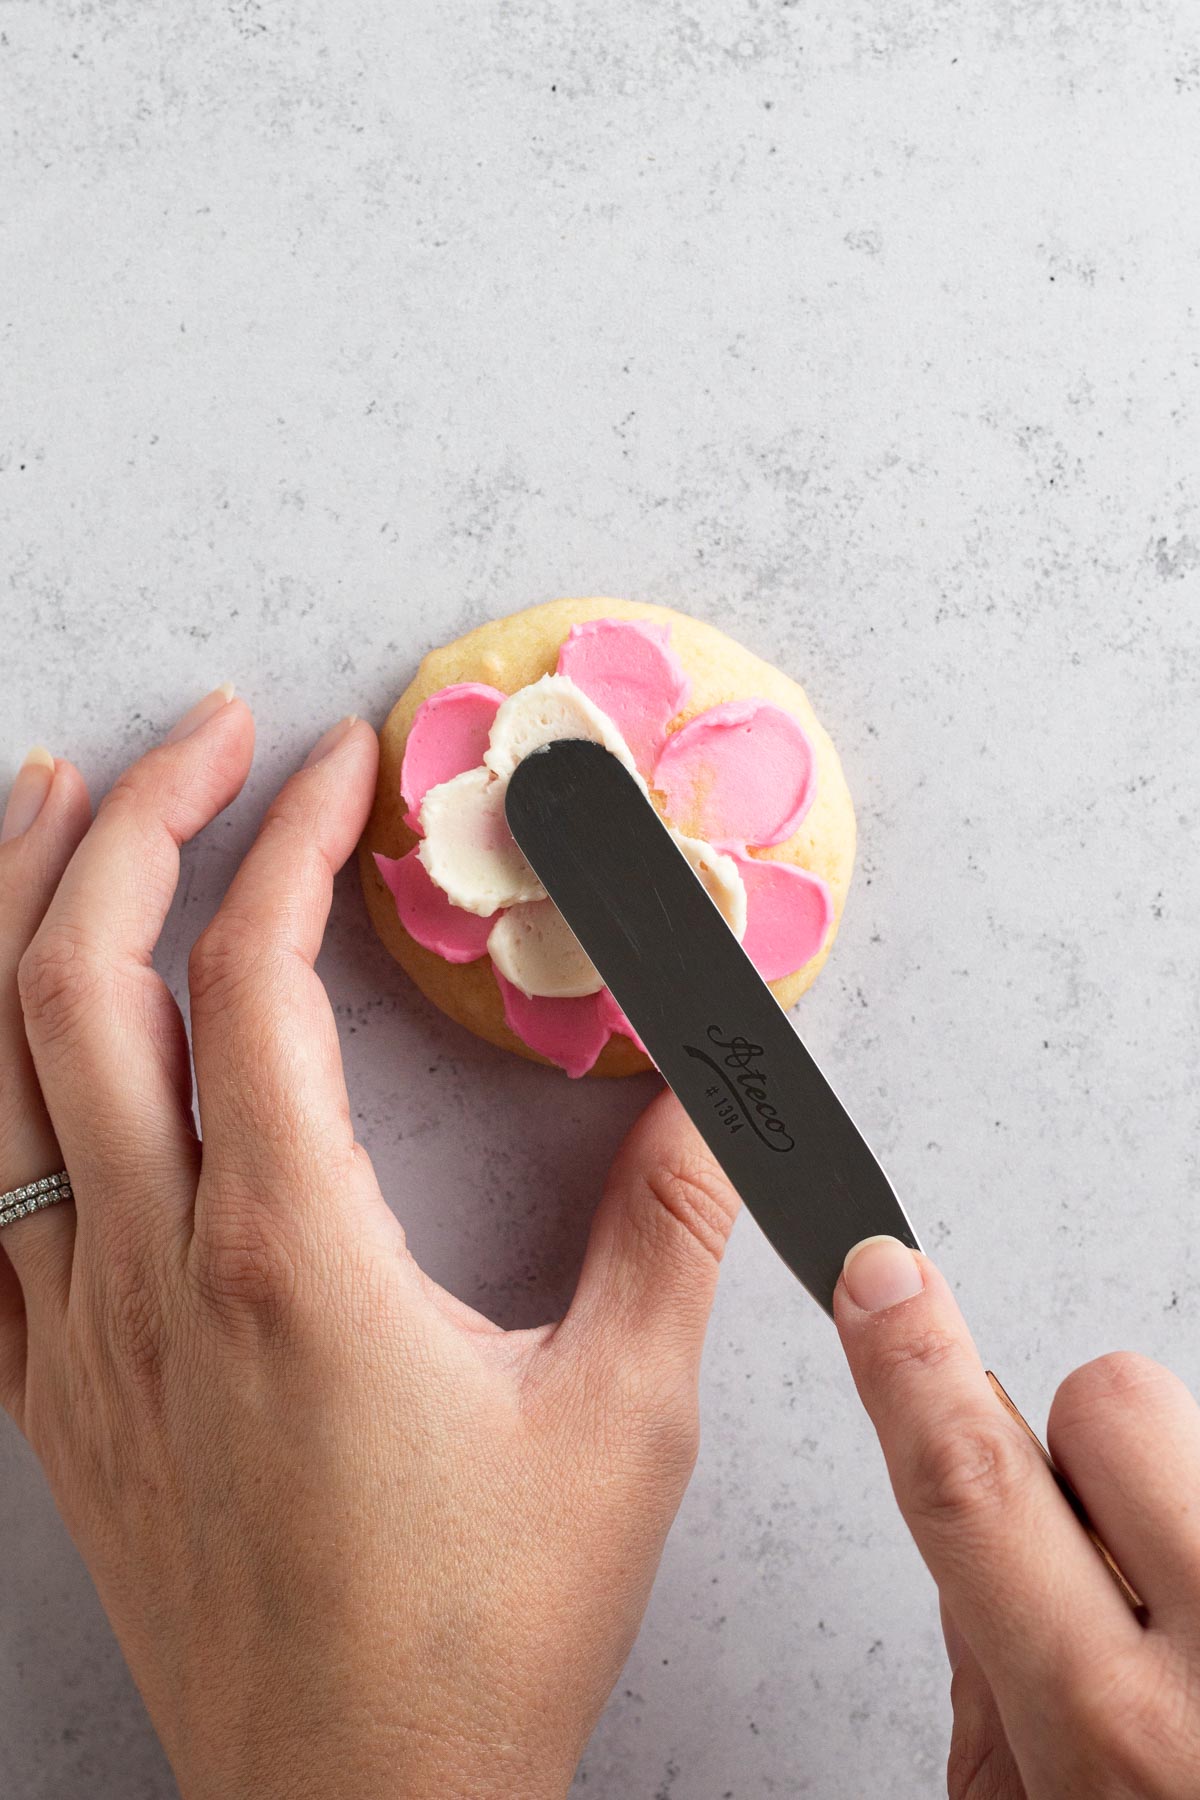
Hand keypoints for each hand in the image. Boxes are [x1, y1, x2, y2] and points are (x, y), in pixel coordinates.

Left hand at [0, 689, 741, 1799]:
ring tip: (55, 799)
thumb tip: (712, 1084)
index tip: (349, 765)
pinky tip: (10, 1022)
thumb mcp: (621, 1417)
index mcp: (287, 1256)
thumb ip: (670, 1225)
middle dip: (132, 821)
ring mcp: (74, 1330)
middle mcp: (149, 1272)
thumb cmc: (484, 1629)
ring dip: (13, 911)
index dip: (296, 841)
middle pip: (71, 982)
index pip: (252, 979)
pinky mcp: (50, 1387)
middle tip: (209, 736)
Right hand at [835, 1236, 1199, 1797]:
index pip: (976, 1493)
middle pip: (1112, 1403)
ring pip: (1196, 1438)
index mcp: (1118, 1742)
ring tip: (1193, 1622)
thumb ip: (985, 1691)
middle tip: (1103, 1560)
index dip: (911, 1370)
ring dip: (1177, 1508)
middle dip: (1080, 1454)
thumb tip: (971, 1553)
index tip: (877, 1277)